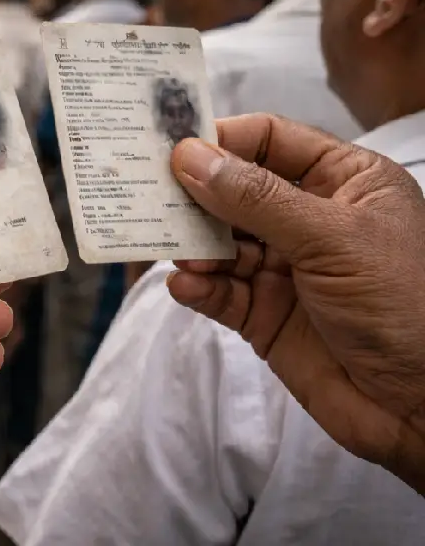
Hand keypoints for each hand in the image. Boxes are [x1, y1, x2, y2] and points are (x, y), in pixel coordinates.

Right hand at [162, 114, 424, 492]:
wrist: (423, 408)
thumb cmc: (406, 306)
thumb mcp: (332, 237)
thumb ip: (256, 197)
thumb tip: (190, 157)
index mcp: (344, 181)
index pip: (269, 140)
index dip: (222, 139)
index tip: (171, 146)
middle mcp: (310, 219)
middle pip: (233, 190)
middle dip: (194, 195)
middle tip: (149, 195)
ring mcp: (285, 268)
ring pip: (218, 242)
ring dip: (194, 248)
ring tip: (181, 257)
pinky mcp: (264, 314)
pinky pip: (218, 291)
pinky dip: (197, 288)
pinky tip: (187, 287)